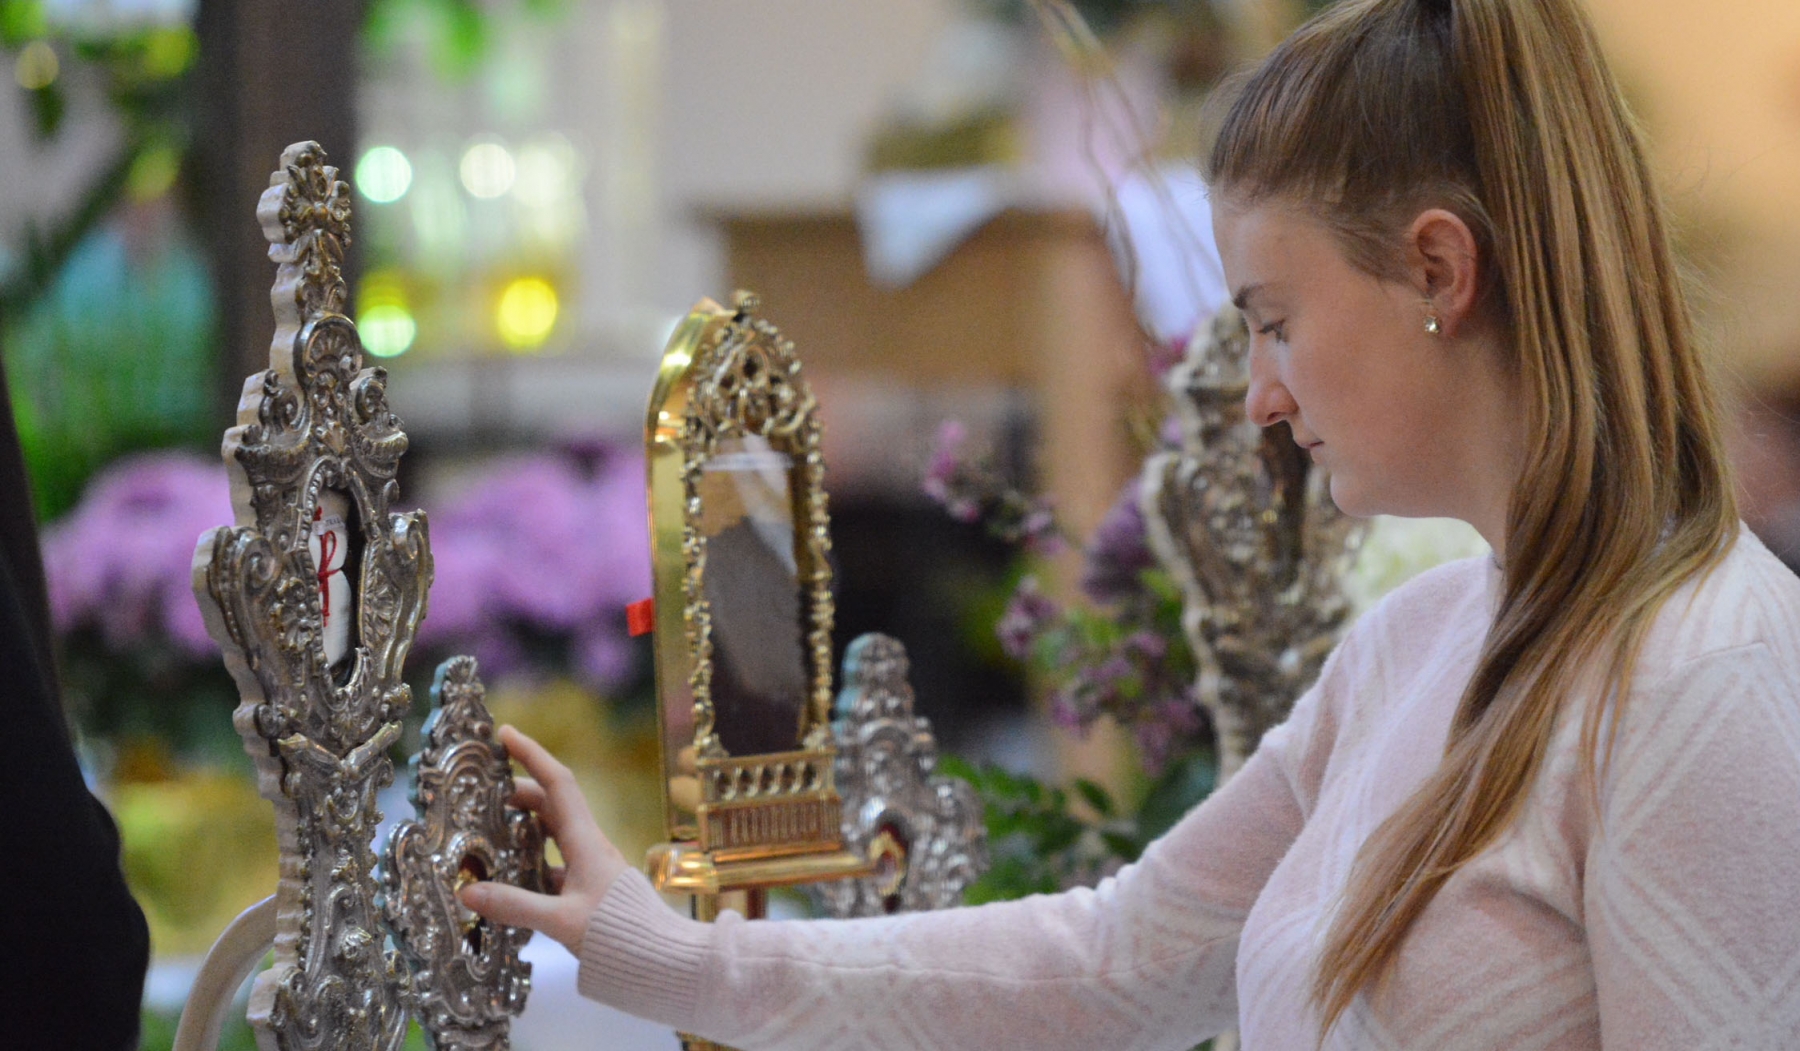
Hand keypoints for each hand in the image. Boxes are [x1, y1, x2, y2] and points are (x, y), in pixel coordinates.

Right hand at [459, 725, 630, 953]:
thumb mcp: (560, 921)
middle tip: (485, 790)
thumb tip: (467, 893)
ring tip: (493, 825)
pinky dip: (534, 858)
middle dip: (520, 790)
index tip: (506, 734)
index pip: (557, 783)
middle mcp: (591, 845)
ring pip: (555, 832)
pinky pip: (557, 861)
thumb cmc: (616, 934)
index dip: (532, 755)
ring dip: (527, 822)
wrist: (658, 958)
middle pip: (553, 804)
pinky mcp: (591, 886)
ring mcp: (593, 865)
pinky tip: (514, 873)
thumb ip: (515, 906)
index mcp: (586, 840)